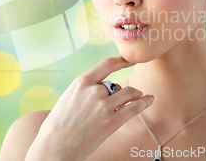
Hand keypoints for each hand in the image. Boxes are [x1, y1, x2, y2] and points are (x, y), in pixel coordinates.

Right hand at [25, 56, 153, 160]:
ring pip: (129, 93)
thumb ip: (87, 88)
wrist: (55, 146)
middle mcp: (94, 91)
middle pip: (118, 84)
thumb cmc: (60, 123)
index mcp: (82, 81)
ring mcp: (104, 106)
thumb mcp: (70, 96)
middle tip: (124, 97)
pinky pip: (134, 108)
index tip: (131, 59)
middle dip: (121, 91)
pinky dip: (144, 102)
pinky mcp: (112, 122)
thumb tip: (109, 87)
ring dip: (136, 94)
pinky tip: (150, 99)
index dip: (122, 60)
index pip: (107, 64)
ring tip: (140, 96)